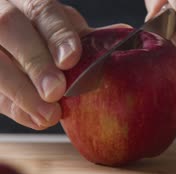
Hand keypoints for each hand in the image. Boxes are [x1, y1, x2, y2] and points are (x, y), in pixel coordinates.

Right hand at [0, 0, 87, 129]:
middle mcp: (3, 14)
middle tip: (55, 91)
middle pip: (9, 29)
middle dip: (35, 62)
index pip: (42, 11)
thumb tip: (124, 42)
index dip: (57, 35)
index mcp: (30, 4)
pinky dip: (15, 108)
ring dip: (21, 91)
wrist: (17, 50)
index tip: (70, 59)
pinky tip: (37, 120)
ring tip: (48, 115)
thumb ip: (86, 39)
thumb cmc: (46, 39)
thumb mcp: (64, 33)